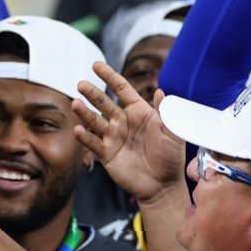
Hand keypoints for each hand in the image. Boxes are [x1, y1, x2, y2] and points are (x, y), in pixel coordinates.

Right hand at [72, 61, 186, 202]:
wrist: (163, 186)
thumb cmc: (171, 157)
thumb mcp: (174, 134)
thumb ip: (167, 113)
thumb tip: (161, 91)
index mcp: (139, 112)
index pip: (121, 89)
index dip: (109, 76)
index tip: (96, 65)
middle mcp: (122, 121)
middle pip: (103, 102)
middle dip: (92, 93)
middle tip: (81, 84)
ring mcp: (112, 136)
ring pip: (94, 120)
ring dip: (84, 112)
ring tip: (76, 104)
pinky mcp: (106, 153)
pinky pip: (93, 142)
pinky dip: (84, 136)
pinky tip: (78, 130)